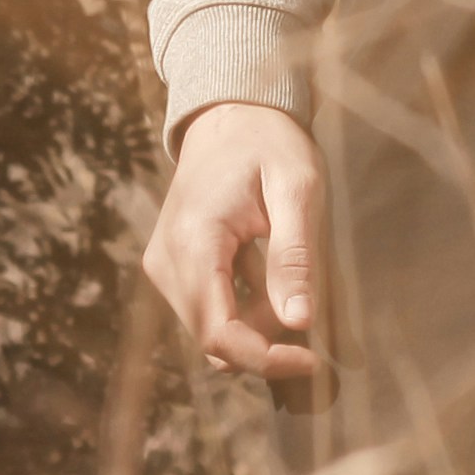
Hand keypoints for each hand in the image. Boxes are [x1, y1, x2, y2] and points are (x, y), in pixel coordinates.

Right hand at [142, 101, 326, 382]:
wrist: (230, 113)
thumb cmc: (270, 144)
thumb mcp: (297, 188)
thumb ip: (295, 255)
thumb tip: (299, 322)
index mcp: (194, 242)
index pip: (219, 333)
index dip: (265, 359)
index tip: (312, 361)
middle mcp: (165, 261)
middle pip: (213, 338)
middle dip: (265, 340)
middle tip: (311, 306)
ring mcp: (162, 265)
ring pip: (210, 326)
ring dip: (256, 321)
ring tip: (287, 268)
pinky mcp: (169, 265)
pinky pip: (206, 307)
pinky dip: (243, 305)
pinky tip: (266, 266)